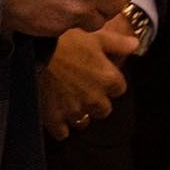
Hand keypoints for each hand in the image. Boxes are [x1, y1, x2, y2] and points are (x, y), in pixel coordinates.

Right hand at [39, 17, 137, 139]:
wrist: (34, 53)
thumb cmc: (67, 41)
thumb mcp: (97, 37)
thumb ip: (119, 43)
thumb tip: (135, 45)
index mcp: (108, 79)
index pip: (119, 89)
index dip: (110, 83)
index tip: (100, 77)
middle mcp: (95, 98)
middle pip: (104, 109)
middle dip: (97, 102)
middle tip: (85, 91)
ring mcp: (74, 110)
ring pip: (84, 122)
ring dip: (80, 114)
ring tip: (70, 103)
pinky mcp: (54, 118)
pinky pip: (62, 133)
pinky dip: (60, 126)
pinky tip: (57, 116)